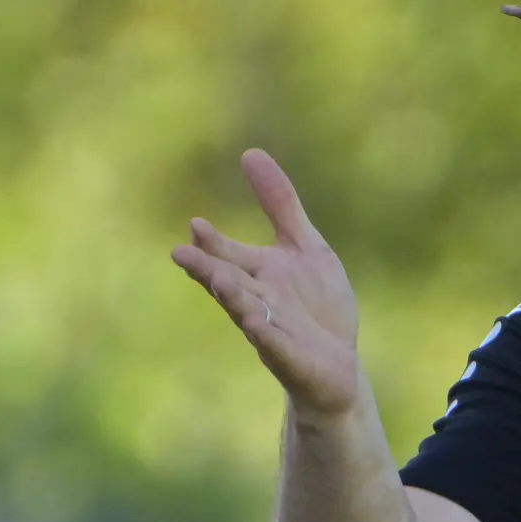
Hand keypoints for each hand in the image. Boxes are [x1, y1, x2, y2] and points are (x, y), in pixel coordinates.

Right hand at [171, 149, 363, 414]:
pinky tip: (252, 323)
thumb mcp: (306, 247)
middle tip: (181, 254)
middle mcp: (258, 302)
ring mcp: (273, 331)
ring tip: (216, 280)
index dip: (214, 242)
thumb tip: (249, 153)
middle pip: (229, 283)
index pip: (228, 255)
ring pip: (246, 312)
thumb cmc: (317, 307)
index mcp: (258, 275)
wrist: (340, 368)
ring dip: (232, 297)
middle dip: (207, 269)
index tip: (196, 224)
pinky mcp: (291, 358)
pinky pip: (274, 346)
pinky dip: (265, 334)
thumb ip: (280, 205)